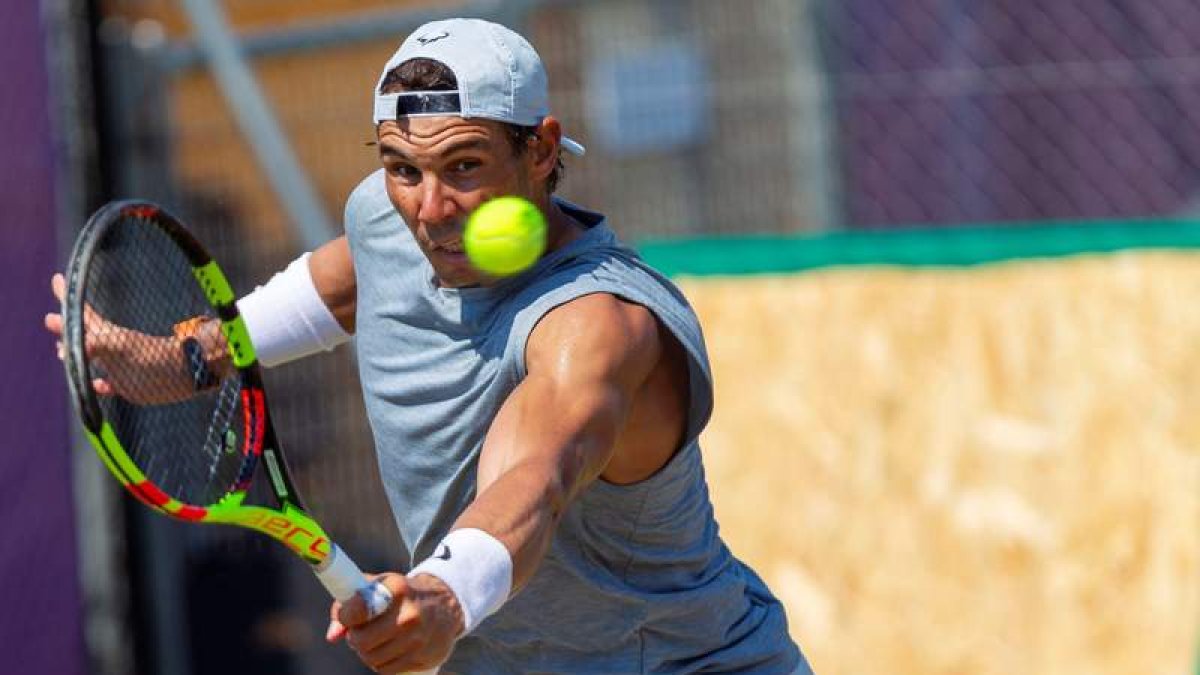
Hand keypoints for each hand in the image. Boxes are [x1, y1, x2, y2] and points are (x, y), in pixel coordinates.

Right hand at [45, 272, 221, 403]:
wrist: (191, 371)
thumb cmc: (155, 359)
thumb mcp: (121, 348)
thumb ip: (94, 345)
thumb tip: (66, 349)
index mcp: (108, 336)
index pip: (83, 315)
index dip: (69, 299)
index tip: (60, 278)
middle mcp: (113, 348)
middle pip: (84, 334)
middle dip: (67, 327)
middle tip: (49, 319)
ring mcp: (122, 366)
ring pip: (94, 358)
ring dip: (78, 355)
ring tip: (62, 352)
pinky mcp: (133, 385)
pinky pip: (111, 384)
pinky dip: (100, 384)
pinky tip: (97, 386)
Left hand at [328, 572, 463, 673]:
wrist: (447, 606)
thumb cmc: (404, 595)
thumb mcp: (381, 585)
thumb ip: (350, 602)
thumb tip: (333, 636)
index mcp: (396, 590)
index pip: (357, 609)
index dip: (345, 616)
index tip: (347, 617)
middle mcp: (409, 615)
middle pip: (360, 641)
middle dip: (355, 638)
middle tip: (361, 631)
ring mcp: (417, 639)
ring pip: (371, 658)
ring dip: (367, 651)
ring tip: (377, 639)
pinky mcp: (422, 658)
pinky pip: (385, 670)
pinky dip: (381, 662)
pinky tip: (389, 648)